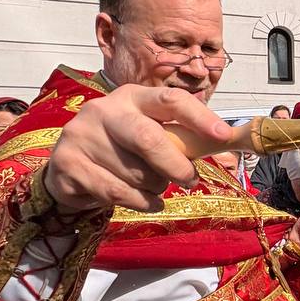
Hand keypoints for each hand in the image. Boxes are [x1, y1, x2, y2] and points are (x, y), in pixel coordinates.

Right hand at [44, 84, 231, 213]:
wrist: (68, 170)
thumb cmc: (122, 152)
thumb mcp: (151, 137)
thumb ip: (185, 142)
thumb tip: (231, 151)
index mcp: (132, 97)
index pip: (170, 100)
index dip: (199, 117)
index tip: (223, 135)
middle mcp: (105, 110)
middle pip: (149, 138)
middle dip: (176, 165)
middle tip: (190, 180)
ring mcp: (82, 135)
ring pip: (136, 173)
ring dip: (155, 188)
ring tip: (153, 186)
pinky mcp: (68, 163)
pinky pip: (117, 192)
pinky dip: (141, 203)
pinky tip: (148, 202)